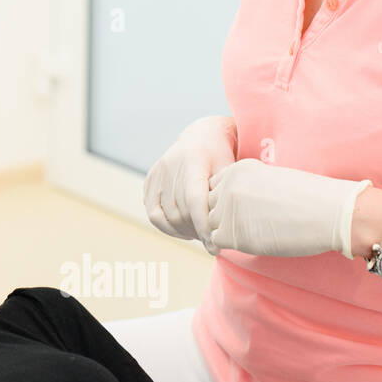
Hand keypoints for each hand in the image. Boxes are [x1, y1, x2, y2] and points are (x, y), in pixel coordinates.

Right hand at [143, 115, 237, 248]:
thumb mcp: (231, 170)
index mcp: (194, 160)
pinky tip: (183, 230)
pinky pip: (153, 211)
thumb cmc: (223, 157)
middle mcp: (171, 165)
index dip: (203, 225)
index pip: (194, 200)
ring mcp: (157, 172)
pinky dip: (166, 226)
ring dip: (182, 231)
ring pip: (165, 215)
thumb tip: (231, 231)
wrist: (202, 136)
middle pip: (179, 210)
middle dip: (196, 231)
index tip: (215, 245)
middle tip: (212, 242)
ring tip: (199, 235)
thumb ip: (227, 195)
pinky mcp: (149, 180)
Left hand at [206, 158, 371, 258]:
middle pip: (210, 206)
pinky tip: (255, 241)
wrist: (332, 212)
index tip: (248, 211)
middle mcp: (228, 184)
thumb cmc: (311, 199)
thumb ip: (247, 189)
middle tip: (252, 225)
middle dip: (224, 218)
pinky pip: (217, 241)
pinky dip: (232, 245)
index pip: (214, 187)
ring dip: (228, 232)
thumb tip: (231, 208)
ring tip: (257, 232)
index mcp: (237, 169)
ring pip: (212, 224)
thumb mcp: (272, 181)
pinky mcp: (231, 230)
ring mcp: (227, 207)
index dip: (227, 203)